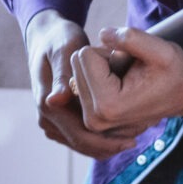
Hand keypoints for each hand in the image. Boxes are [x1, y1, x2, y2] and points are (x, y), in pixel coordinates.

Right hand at [24, 11, 137, 156]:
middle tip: (136, 141)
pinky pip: (80, 138)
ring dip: (106, 144)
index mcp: (47, 103)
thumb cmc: (59, 39)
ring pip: (82, 144)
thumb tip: (55, 100)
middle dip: (110, 145)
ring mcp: (50, 122)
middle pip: (82, 144)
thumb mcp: (64, 49)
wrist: (46, 38)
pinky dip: (99, 139)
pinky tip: (119, 132)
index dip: (107, 141)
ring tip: (132, 137)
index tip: (132, 139)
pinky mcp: (58, 122)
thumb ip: (62, 75)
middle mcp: (46, 118)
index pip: (79, 134)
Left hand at [70, 26, 182, 136]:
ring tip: (127, 80)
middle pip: (77, 63)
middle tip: (130, 72)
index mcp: (107, 105)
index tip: (132, 66)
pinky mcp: (91, 119)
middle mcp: (94, 119)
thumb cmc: (174, 72)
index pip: (85, 55)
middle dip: (103, 60)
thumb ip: (131, 39)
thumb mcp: (161, 51)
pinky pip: (81, 80)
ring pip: (78, 70)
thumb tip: (102, 33)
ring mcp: (91, 121)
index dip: (111, 52)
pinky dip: (98, 78)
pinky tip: (120, 88)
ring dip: (101, 69)